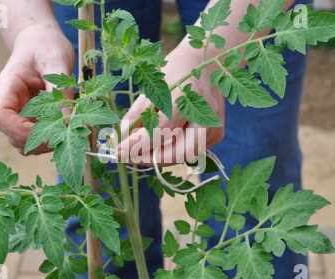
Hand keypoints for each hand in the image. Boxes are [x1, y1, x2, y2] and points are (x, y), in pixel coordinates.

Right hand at [0, 22, 74, 154]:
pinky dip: (51, 139)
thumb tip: (69, 121)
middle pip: (12, 136)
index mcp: (7, 89)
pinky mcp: (30, 119)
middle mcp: (9, 105)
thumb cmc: (45, 47)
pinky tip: (67, 128)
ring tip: (68, 130)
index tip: (46, 132)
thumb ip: (60, 91)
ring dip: (45, 143)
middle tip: (66, 133)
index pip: (0, 119)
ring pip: (23, 142)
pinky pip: (36, 138)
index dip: (20, 131)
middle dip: (38, 140)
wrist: (40, 42)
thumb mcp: (56, 62)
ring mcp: (18, 114)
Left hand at [117, 43, 224, 166]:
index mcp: (189, 96)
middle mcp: (207, 115)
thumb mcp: (152, 86)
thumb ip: (138, 114)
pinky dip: (170, 152)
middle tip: (128, 157)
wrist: (206, 63)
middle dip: (150, 158)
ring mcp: (215, 126)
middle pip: (179, 152)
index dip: (139, 144)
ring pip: (184, 156)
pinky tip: (157, 145)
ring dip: (159, 157)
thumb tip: (121, 137)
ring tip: (138, 152)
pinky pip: (190, 151)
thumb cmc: (176, 72)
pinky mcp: (216, 134)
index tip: (118, 150)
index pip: (163, 130)